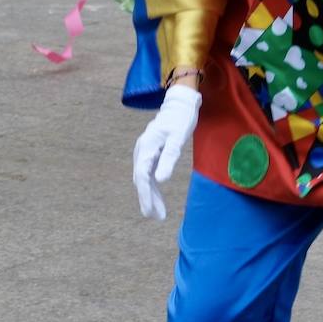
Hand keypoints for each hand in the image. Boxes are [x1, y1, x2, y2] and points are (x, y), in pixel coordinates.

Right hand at [132, 82, 200, 219]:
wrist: (180, 103)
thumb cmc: (181, 119)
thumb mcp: (178, 139)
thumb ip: (169, 158)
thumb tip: (161, 180)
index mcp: (147, 148)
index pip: (143, 177)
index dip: (147, 196)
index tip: (151, 212)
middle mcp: (142, 150)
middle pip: (141, 180)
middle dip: (147, 199)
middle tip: (156, 217)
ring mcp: (144, 151)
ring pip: (144, 177)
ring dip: (150, 194)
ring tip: (157, 213)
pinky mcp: (150, 152)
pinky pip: (148, 172)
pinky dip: (152, 185)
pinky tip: (157, 196)